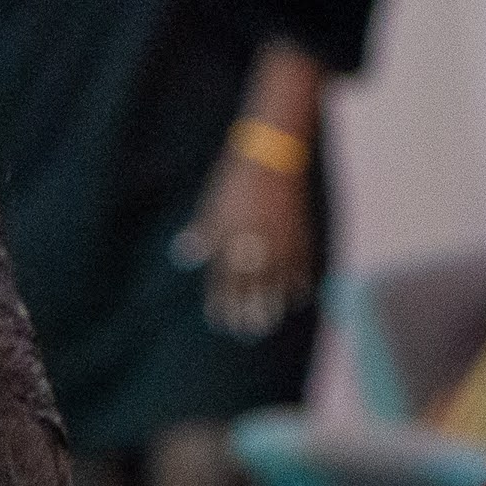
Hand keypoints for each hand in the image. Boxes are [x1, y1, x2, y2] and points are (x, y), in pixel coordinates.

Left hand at [172, 151, 313, 339]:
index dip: (222, 300)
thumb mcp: (212, 205)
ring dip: (273, 301)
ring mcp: (279, 237)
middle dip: (248, 307)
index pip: (224, 276)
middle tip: (247, 330)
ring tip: (271, 321)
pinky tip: (297, 297)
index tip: (220, 320)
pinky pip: (301, 261)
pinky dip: (300, 280)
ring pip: (277, 276)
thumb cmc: (236, 181)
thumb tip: (183, 255)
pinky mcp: (299, 230)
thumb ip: (202, 233)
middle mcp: (254, 240)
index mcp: (230, 235)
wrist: (272, 154)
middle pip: (251, 282)